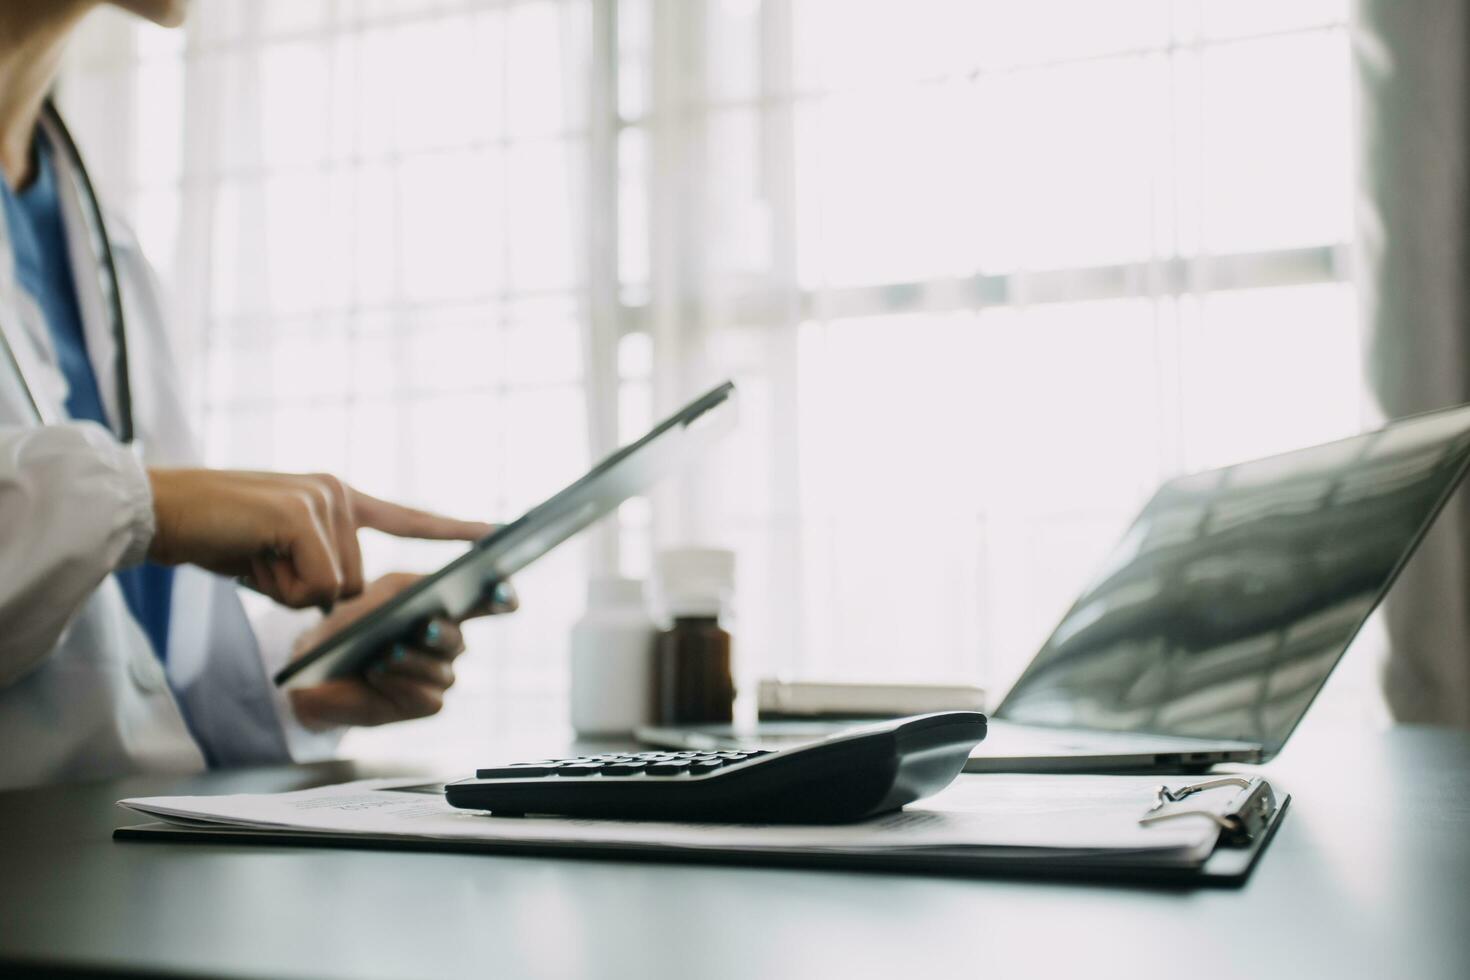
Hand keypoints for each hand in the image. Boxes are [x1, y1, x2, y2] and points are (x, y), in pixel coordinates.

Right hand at [147, 469, 491, 608]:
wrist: (162, 511)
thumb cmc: (220, 538)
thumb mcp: (282, 557)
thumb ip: (323, 569)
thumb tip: (347, 601)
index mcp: (340, 498)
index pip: (407, 519)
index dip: (452, 530)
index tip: (496, 533)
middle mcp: (340, 493)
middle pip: (357, 586)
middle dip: (308, 592)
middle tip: (262, 560)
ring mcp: (325, 499)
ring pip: (337, 591)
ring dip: (290, 590)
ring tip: (254, 554)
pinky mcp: (304, 515)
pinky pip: (317, 586)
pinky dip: (281, 587)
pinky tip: (253, 556)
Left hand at [287, 572, 518, 729]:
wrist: (316, 668)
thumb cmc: (351, 625)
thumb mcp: (376, 595)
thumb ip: (408, 586)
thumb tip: (433, 586)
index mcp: (446, 610)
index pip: (488, 603)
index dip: (502, 597)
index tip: (500, 590)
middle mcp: (449, 643)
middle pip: (459, 640)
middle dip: (440, 633)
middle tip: (423, 627)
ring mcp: (440, 676)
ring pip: (443, 670)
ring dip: (413, 661)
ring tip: (386, 653)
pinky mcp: (426, 703)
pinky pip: (426, 696)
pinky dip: (400, 683)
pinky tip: (377, 673)